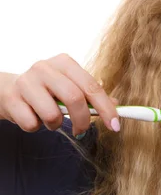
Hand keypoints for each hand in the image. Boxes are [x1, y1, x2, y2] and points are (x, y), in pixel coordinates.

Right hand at [0, 53, 119, 136]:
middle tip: (82, 132)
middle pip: (74, 98)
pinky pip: (32, 124)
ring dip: (55, 125)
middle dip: (83, 121)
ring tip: (49, 119)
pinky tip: (32, 117)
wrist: (7, 89)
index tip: (115, 125)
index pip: (92, 86)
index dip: (106, 108)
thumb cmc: (45, 90)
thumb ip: (91, 95)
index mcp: (64, 63)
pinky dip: (36, 127)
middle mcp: (45, 68)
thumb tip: (115, 105)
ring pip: (52, 114)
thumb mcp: (69, 86)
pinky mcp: (11, 99)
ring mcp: (26, 82)